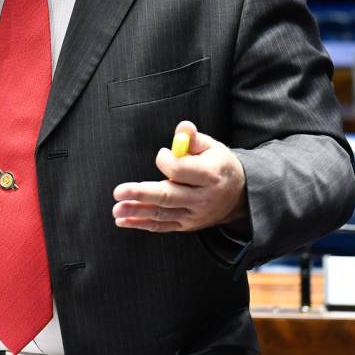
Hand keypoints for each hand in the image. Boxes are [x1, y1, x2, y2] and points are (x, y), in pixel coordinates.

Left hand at [112, 120, 247, 232]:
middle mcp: (202, 198)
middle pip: (169, 196)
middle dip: (141, 194)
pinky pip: (162, 226)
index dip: (166, 160)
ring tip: (117, 209)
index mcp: (210, 176)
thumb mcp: (212, 147)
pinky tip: (123, 221)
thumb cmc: (219, 165)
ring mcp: (194, 215)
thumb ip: (194, 138)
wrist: (238, 196)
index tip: (162, 153)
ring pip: (162, 214)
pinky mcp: (186, 225)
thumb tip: (183, 128)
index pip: (181, 170)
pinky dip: (142, 224)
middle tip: (118, 192)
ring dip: (137, 212)